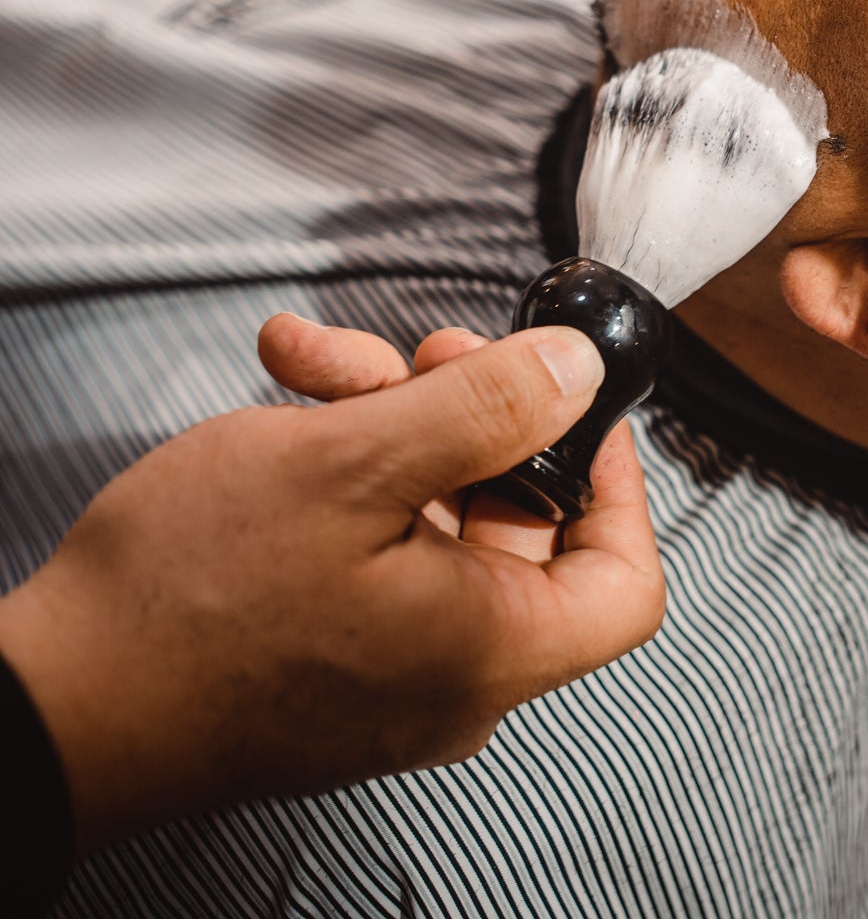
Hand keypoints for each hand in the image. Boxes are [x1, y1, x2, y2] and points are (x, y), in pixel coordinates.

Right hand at [0, 322, 664, 857]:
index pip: (623, 582)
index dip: (613, 478)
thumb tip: (578, 371)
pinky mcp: (326, 650)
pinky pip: (371, 545)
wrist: (53, 700)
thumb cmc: (186, 602)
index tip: (568, 402)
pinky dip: (340, 465)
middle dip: (471, 412)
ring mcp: (385, 666)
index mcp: (487, 648)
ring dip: (387, 419)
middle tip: (424, 354)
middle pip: (516, 522)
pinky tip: (286, 395)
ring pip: (430, 513)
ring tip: (317, 365)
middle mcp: (451, 673)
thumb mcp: (350, 466)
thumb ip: (483, 410)